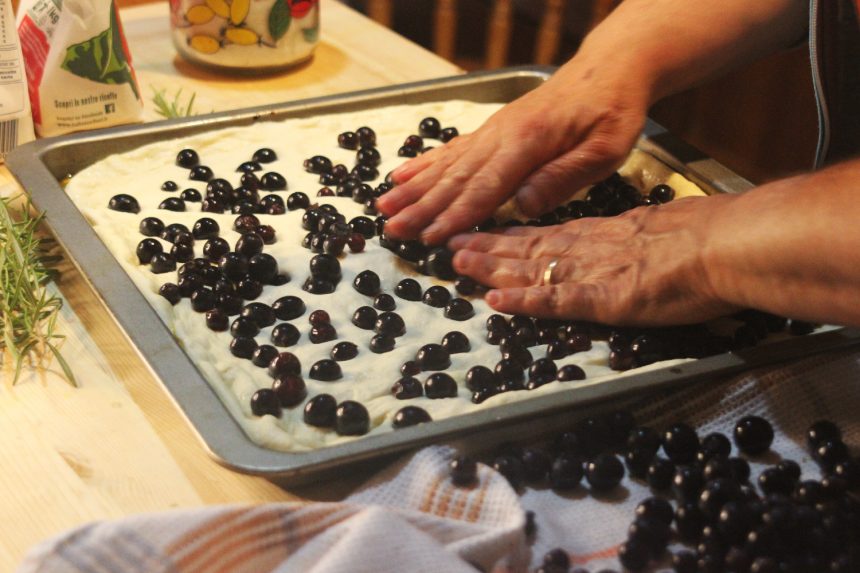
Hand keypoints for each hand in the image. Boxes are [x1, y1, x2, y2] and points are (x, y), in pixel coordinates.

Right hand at [376, 60, 649, 244]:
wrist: (608, 68)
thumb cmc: (613, 111)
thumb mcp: (605, 149)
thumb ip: (562, 177)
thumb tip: (522, 206)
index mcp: (529, 143)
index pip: (486, 187)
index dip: (456, 215)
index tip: (429, 238)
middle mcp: (501, 135)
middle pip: (456, 177)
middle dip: (421, 206)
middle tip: (390, 230)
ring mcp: (493, 131)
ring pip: (446, 163)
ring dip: (413, 186)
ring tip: (383, 206)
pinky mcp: (493, 129)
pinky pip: (452, 148)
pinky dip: (424, 163)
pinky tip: (402, 173)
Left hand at [448, 197, 738, 325]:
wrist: (727, 243)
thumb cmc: (706, 236)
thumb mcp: (660, 229)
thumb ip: (634, 239)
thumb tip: (626, 244)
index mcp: (603, 234)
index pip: (547, 236)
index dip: (511, 237)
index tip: (483, 233)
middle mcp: (589, 249)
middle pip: (528, 249)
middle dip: (488, 249)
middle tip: (452, 245)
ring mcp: (593, 273)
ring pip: (531, 269)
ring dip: (492, 269)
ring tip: (458, 264)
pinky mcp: (603, 298)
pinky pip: (555, 301)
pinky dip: (523, 302)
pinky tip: (495, 302)